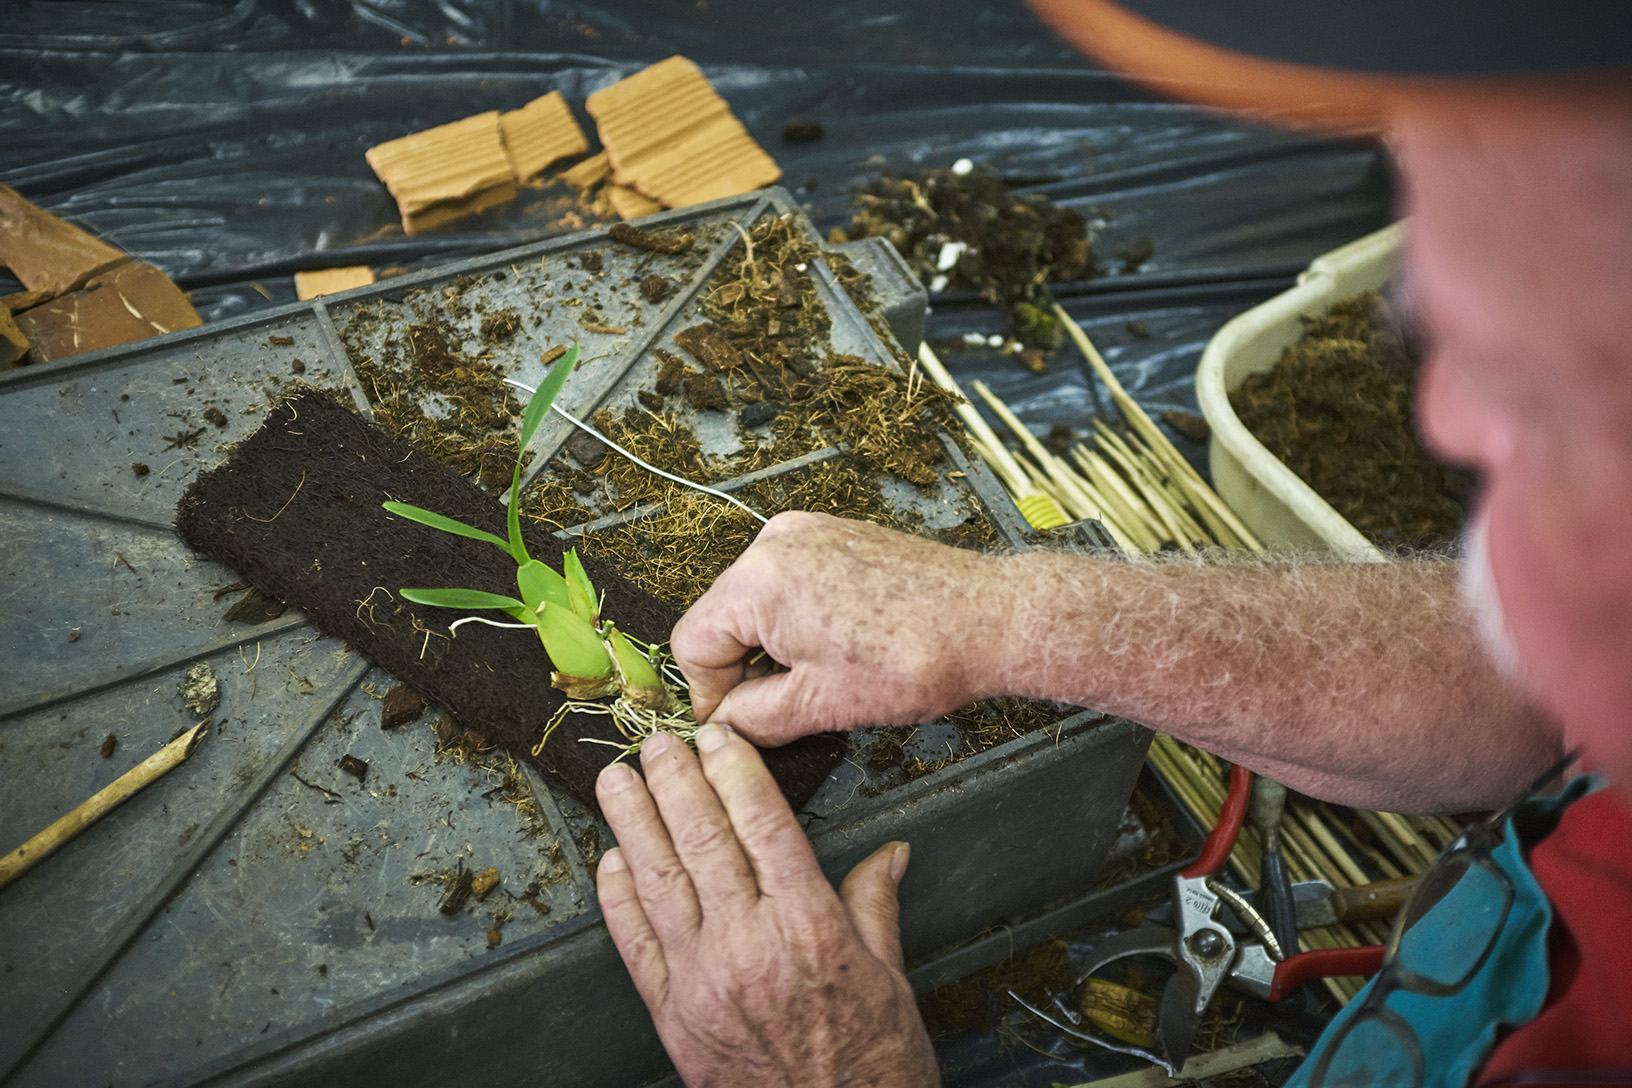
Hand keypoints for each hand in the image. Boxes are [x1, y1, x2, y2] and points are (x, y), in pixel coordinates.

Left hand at [595, 724, 940, 1087]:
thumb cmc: (872, 1065)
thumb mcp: (890, 976)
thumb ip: (875, 904)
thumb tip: (891, 852)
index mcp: (810, 927)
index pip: (764, 826)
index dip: (735, 773)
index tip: (718, 737)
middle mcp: (750, 945)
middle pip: (703, 842)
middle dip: (676, 783)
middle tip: (657, 742)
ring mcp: (703, 980)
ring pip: (659, 882)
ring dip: (633, 824)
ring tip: (616, 780)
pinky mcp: (673, 1014)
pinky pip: (636, 943)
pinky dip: (618, 898)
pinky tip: (612, 860)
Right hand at [671, 511, 1011, 744]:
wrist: (989, 620)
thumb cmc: (916, 657)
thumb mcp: (820, 705)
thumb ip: (752, 718)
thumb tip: (721, 727)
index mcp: (758, 580)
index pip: (692, 644)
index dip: (708, 695)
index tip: (734, 725)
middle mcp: (774, 543)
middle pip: (721, 618)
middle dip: (744, 668)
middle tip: (785, 706)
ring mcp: (806, 532)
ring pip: (756, 602)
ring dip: (773, 646)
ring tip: (821, 676)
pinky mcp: (835, 534)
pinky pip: (790, 582)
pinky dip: (799, 620)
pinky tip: (839, 647)